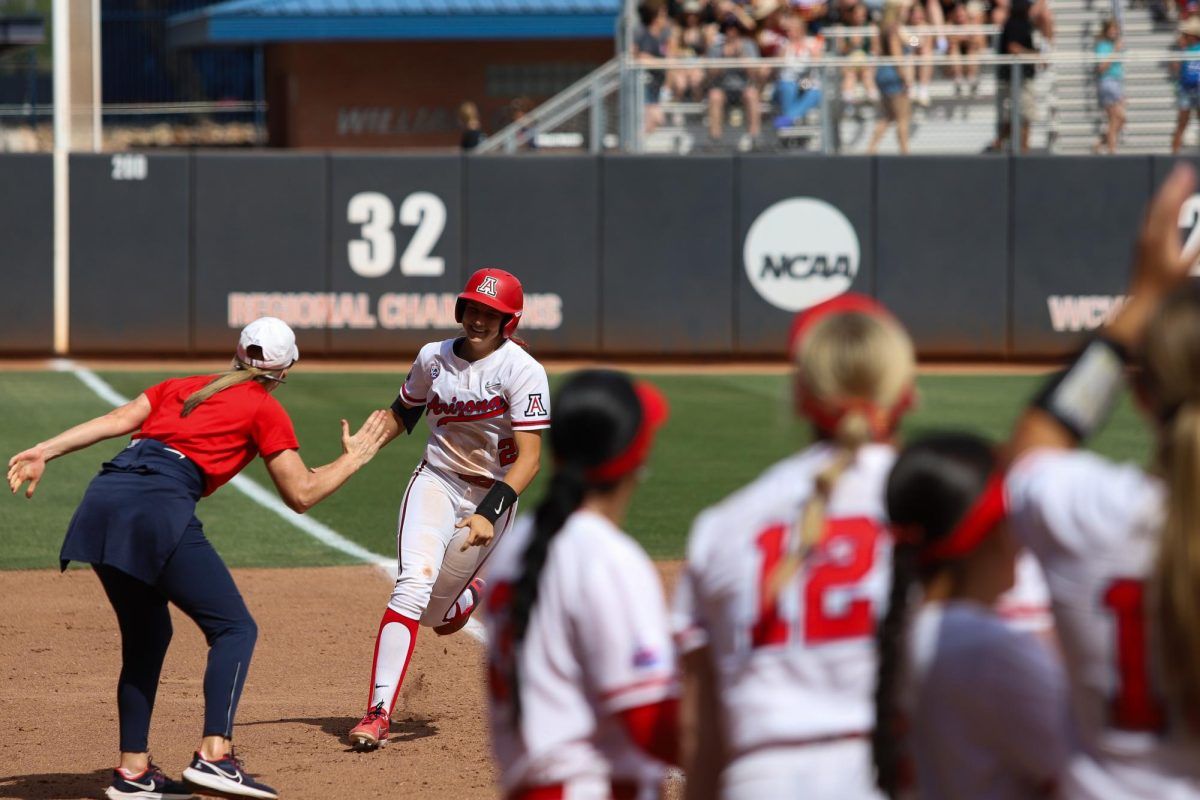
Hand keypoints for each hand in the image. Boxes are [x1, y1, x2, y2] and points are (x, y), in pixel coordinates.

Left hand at [8, 445, 46, 498]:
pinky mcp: (17, 458)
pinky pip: (12, 461)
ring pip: (12, 470)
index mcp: (21, 477)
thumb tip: (28, 498)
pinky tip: (11, 466)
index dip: (15, 487)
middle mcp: (17, 472)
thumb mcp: (36, 479)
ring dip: (10, 474)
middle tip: (12, 485)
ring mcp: (17, 465)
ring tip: (9, 478)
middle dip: (12, 481)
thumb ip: (31, 488)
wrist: (41, 456)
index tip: (14, 491)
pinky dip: (11, 463)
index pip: (16, 483)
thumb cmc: (38, 468)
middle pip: (13, 478)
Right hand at [341, 410, 390, 467]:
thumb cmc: (348, 450)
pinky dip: (384, 436)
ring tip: (386, 417)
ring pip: (378, 431)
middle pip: (375, 425)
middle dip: (379, 418)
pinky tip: (387, 431)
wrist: (352, 461)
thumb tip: (343, 420)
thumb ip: (345, 429)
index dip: (373, 416)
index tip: (377, 411)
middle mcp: (367, 437)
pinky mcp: (374, 448)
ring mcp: (372, 442)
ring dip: (382, 424)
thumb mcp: (345, 438)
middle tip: (383, 411)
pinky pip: (380, 441)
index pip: (369, 423)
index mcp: (361, 434)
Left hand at [457, 514, 495, 550]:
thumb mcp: (468, 519)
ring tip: (477, 535)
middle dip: (471, 541)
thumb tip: (455, 525)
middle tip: (472, 535)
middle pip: (473, 544)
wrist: (487, 516)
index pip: (469, 542)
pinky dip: (483, 543)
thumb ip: (462, 523)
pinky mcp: (491, 536)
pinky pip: (485, 544)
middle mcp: (481, 534)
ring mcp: (487, 536)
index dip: (464, 547)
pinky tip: (482, 537)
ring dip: (477, 542)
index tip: (461, 550)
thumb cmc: (477, 518)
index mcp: (475, 531)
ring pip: (479, 544)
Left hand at [1131, 163, 1197, 297]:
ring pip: (1153, 210)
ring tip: (1176, 182)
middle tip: (1183, 169)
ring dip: (1165, 194)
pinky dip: (1160, 207)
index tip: (1187, 170)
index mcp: (1159, 236)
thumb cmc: (1165, 286)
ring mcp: (1142, 239)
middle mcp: (1148, 234)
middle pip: (1160, 204)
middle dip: (1173, 185)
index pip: (1170, 205)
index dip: (1179, 186)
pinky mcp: (1140, 245)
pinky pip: (1150, 218)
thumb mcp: (1187, 267)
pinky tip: (1164, 207)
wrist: (1140, 300)